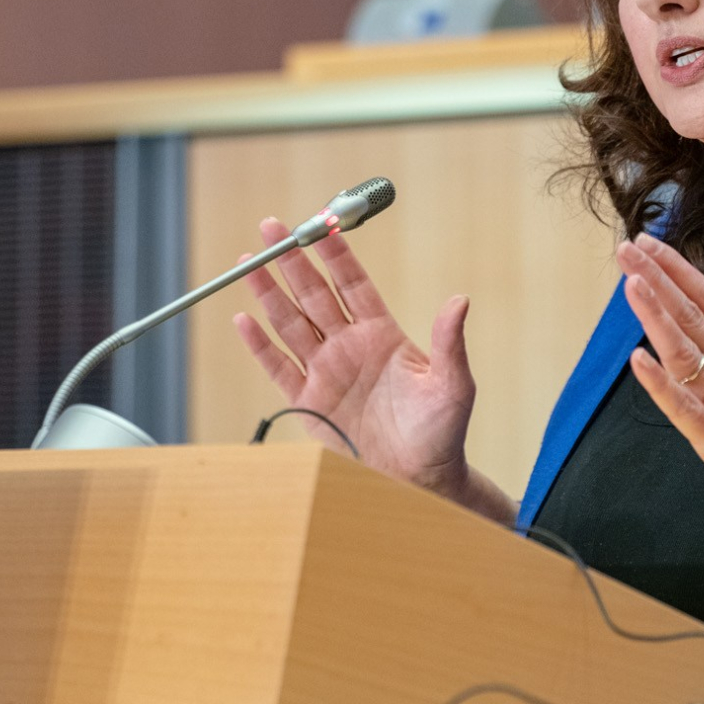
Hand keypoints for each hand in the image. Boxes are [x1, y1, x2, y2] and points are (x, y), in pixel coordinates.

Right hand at [233, 218, 478, 501]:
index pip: (353, 284)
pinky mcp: (308, 401)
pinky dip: (259, 344)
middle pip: (313, 293)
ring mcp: (326, 371)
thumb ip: (450, 342)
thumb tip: (460, 301)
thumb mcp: (453, 385)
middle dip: (292, 259)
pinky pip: (278, 367)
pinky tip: (243, 319)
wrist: (419, 479)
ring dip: (269, 292)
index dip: (337, 255)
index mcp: (382, 334)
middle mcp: (349, 346)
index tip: (323, 223)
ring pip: (290, 322)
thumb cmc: (442, 433)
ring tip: (249, 260)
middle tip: (273, 227)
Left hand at [617, 233, 703, 534]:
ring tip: (630, 283)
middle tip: (627, 247)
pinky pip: (684, 407)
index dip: (677, 269)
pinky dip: (660, 383)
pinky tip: (637, 360)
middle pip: (691, 314)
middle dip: (656, 278)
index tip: (649, 243)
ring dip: (655, 315)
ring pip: (684, 350)